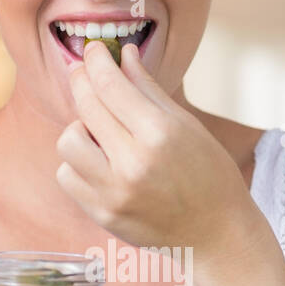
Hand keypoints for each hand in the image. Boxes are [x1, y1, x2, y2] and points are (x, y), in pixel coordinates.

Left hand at [54, 39, 254, 256]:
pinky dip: (78, 164)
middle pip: (85, 107)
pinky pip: (68, 177)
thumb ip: (149, 89)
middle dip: (81, 81)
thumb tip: (123, 54)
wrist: (216, 235)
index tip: (93, 50)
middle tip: (85, 73)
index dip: (96, 60)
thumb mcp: (187, 126)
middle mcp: (133, 163)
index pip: (110, 84)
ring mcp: (114, 192)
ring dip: (79, 130)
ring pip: (68, 142)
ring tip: (100, 133)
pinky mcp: (103, 215)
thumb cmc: (209, 176)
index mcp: (160, 134)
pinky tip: (99, 163)